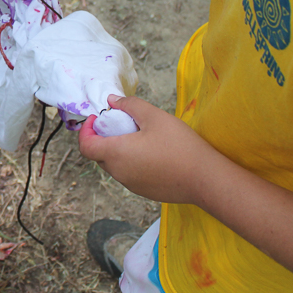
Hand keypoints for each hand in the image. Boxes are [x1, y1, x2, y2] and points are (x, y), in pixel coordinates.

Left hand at [78, 95, 219, 204]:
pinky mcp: (144, 192)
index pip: (86, 146)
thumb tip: (111, 100)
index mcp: (116, 154)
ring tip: (139, 136)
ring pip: (114, 165)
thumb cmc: (180, 146)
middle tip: (120, 123)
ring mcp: (131, 185)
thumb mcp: (154, 116)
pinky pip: (129, 174)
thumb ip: (129, 105)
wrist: (206, 179)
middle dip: (103, 137)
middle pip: (99, 155)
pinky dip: (131, 162)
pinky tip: (153, 153)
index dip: (86, 130)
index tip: (97, 118)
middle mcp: (119, 173)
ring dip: (118, 150)